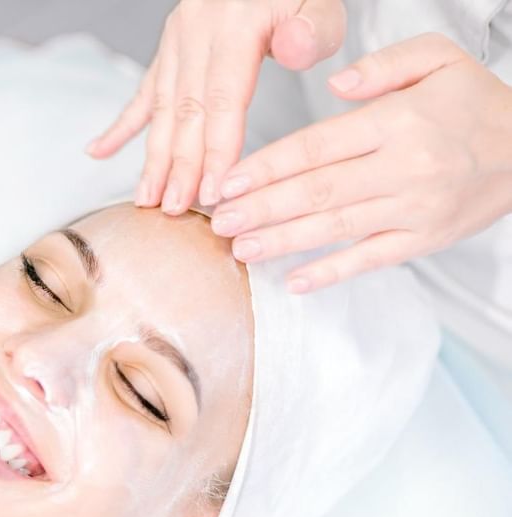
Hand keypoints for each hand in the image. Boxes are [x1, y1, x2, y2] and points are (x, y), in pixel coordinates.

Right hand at [85, 0, 346, 213]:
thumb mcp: (322, 3)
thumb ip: (311, 30)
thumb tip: (290, 52)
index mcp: (235, 22)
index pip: (223, 99)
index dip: (215, 150)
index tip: (211, 193)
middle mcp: (198, 29)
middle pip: (186, 110)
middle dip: (178, 166)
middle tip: (172, 209)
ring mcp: (177, 38)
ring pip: (162, 108)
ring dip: (153, 156)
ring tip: (146, 199)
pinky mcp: (170, 47)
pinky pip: (144, 91)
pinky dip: (121, 126)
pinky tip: (97, 151)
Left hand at [214, 32, 511, 292]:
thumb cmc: (472, 104)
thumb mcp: (437, 60)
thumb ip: (382, 67)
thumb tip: (335, 84)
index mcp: (397, 123)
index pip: (318, 146)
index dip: (268, 167)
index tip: (229, 182)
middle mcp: (403, 168)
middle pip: (318, 192)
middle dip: (262, 209)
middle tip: (219, 222)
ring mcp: (413, 210)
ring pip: (336, 228)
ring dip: (283, 241)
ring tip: (240, 248)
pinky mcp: (422, 240)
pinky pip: (370, 261)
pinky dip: (332, 273)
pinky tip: (294, 282)